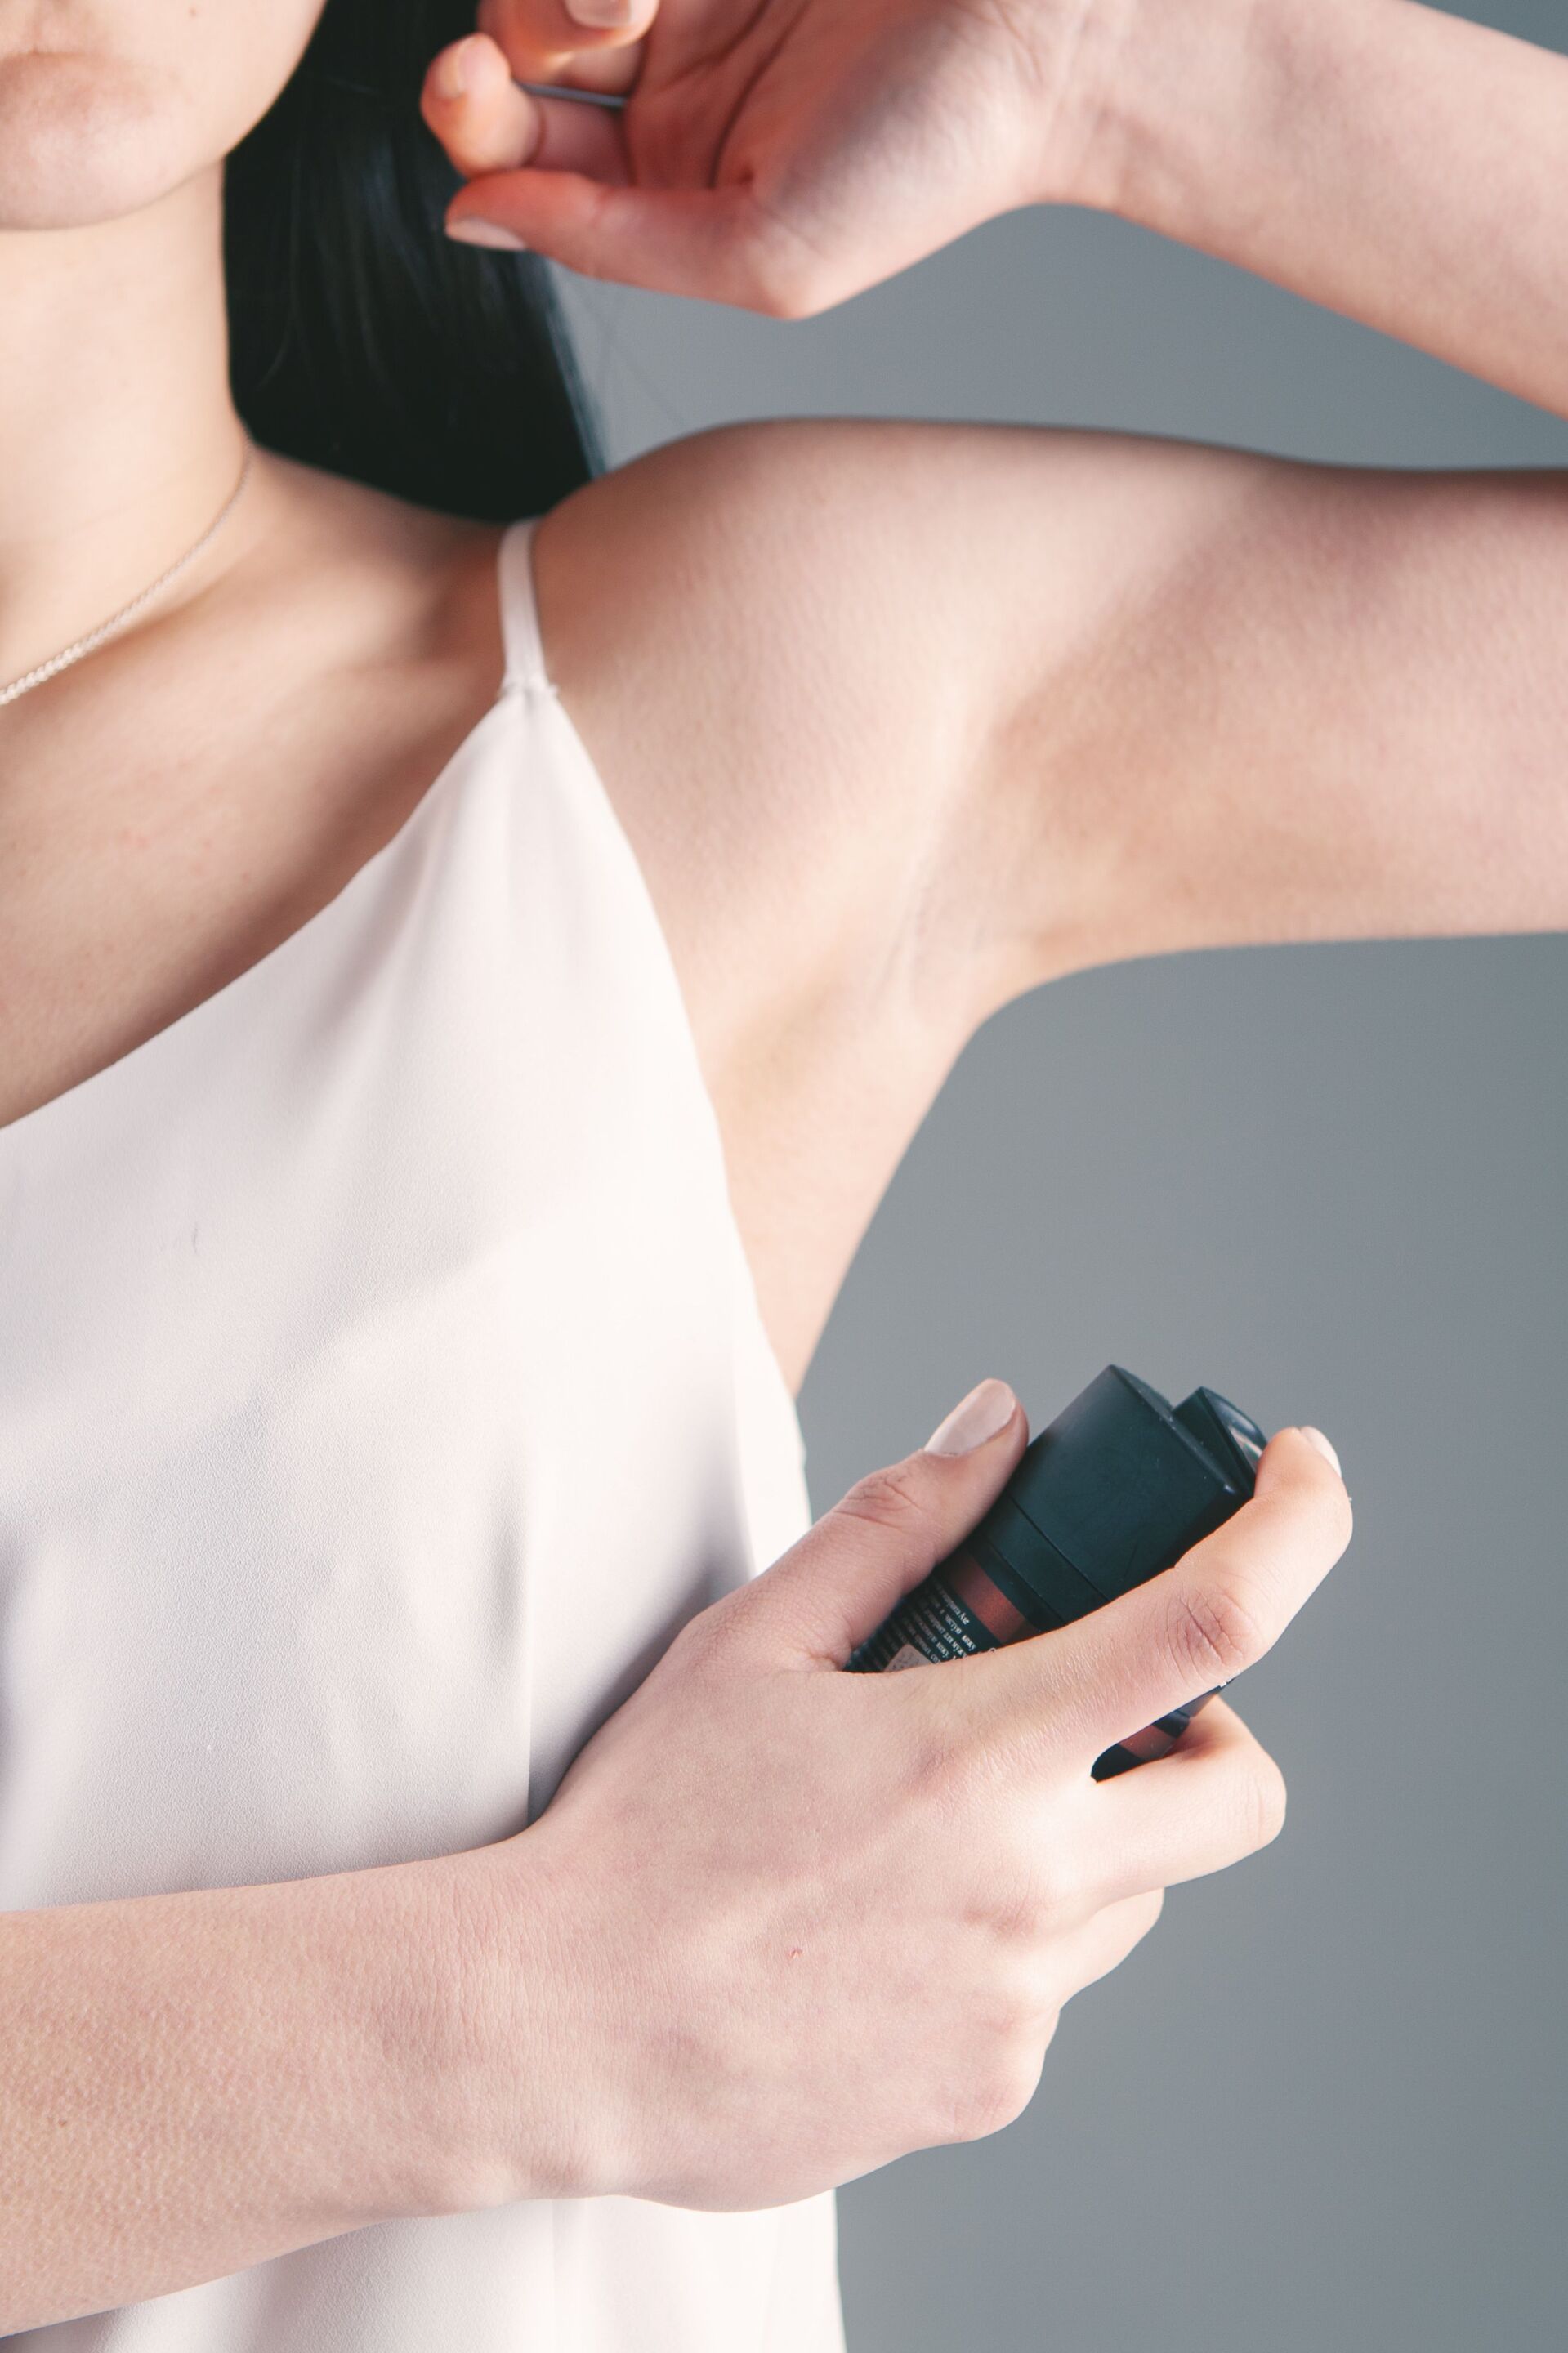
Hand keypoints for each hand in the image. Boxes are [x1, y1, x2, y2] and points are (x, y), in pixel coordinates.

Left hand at [420, 0, 1118, 311]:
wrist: (1056, 29)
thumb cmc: (934, 158)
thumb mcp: (766, 255)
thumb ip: (611, 247)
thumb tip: (469, 218)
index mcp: (662, 182)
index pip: (513, 148)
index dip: (466, 116)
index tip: (467, 79)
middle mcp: (664, 78)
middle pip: (509, 36)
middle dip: (515, 22)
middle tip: (601, 11)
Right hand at [462, 1384, 1350, 2208]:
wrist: (556, 2031)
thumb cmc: (645, 1829)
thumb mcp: (754, 1640)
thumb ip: (898, 1524)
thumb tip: (998, 1426)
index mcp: (981, 1752)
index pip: (1213, 1624)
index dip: (1294, 1530)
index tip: (1304, 1476)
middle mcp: (1031, 1888)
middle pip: (1240, 1792)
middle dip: (1207, 1731)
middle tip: (1100, 1704)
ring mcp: (1020, 2004)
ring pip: (1140, 1894)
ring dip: (1089, 1834)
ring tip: (935, 1819)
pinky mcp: (989, 2086)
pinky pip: (1055, 1987)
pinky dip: (1014, 1932)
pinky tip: (888, 1918)